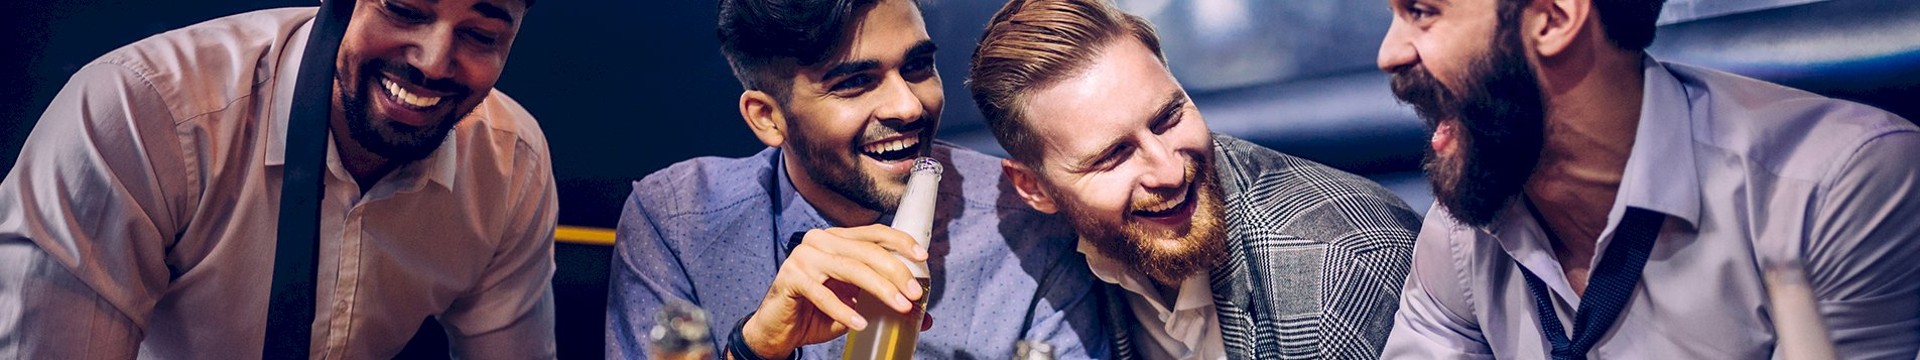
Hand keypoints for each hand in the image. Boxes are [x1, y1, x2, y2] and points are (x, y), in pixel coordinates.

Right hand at [740, 225, 931, 357]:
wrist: (778, 330)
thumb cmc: (817, 312)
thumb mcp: (856, 304)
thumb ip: (883, 303)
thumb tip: (924, 317)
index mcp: (837, 240)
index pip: (874, 233)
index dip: (900, 242)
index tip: (922, 257)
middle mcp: (820, 241)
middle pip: (866, 250)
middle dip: (895, 272)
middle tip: (914, 294)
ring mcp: (803, 257)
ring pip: (850, 268)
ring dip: (879, 288)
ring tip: (899, 307)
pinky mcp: (791, 278)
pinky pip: (823, 294)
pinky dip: (844, 310)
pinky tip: (861, 323)